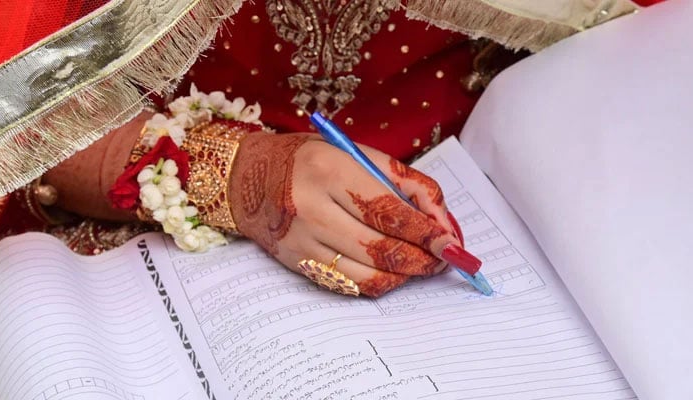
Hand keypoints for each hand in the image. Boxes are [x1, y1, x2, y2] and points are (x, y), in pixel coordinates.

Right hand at [228, 132, 472, 296]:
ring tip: (422, 264)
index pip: (389, 210)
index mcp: (329, 170)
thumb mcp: (355, 152)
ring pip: (368, 272)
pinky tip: (392, 271)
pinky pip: (349, 284)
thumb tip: (441, 222)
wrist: (246, 177)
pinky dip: (380, 282)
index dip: (427, 231)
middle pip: (381, 247)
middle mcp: (311, 207)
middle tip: (444, 258)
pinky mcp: (297, 262)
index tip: (451, 242)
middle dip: (422, 258)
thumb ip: (403, 182)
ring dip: (405, 274)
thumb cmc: (309, 159)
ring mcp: (301, 240)